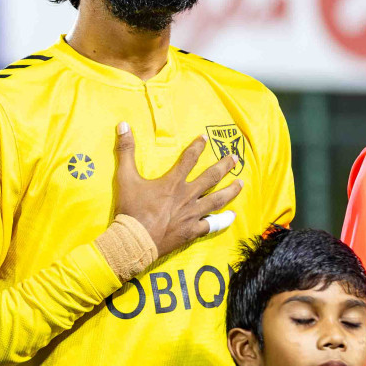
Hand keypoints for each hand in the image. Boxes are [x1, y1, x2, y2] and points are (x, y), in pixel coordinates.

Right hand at [114, 123, 242, 259]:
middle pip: (211, 177)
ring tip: (241, 183)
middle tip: (235, 158)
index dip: (197, 146)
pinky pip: (212, 224)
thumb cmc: (130, 209)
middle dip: (224, 166)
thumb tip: (123, 125)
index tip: (206, 138)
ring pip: (218, 199)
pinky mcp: (192, 230)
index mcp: (173, 182)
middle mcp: (187, 196)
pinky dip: (223, 220)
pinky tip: (232, 216)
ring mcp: (192, 214)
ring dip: (231, 190)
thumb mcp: (124, 178)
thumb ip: (125, 151)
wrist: (134, 240)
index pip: (189, 159)